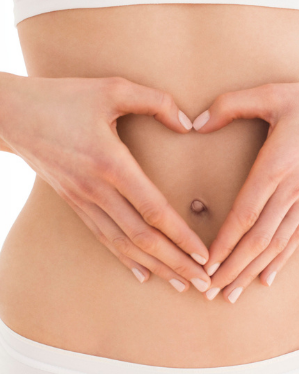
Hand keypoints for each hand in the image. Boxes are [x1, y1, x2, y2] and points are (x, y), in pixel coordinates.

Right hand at [0, 75, 211, 291]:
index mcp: (111, 163)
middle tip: (204, 284)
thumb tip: (189, 123)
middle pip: (143, 237)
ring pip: (124, 244)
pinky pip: (104, 237)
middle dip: (176, 263)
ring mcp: (83, 200)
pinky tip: (145, 274)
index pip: (153, 209)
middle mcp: (97, 189)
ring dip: (156, 267)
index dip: (181, 235)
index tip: (205, 254)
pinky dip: (127, 258)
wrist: (7, 113)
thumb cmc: (63, 96)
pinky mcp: (74, 203)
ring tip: (183, 285)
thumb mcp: (112, 88)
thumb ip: (155, 102)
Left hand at [193, 77, 298, 302]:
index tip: (205, 263)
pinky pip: (296, 237)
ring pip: (278, 244)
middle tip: (209, 291)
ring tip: (231, 294)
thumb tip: (194, 124)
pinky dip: (280, 261)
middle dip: (233, 268)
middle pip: (260, 238)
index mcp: (278, 164)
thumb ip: (230, 105)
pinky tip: (266, 279)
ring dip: (252, 271)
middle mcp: (294, 187)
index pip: (247, 212)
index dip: (225, 241)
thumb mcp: (272, 93)